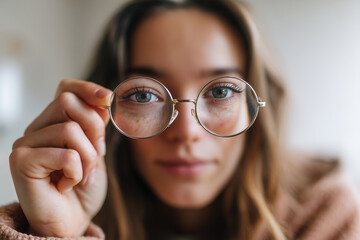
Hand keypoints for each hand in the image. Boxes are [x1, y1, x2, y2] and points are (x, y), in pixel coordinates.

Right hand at [9, 79, 111, 236]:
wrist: (72, 221)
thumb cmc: (83, 188)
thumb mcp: (96, 150)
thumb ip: (96, 125)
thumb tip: (104, 99)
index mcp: (54, 122)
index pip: (65, 89)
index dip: (87, 89)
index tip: (108, 98)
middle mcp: (36, 129)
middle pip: (68, 103)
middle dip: (94, 130)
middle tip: (94, 155)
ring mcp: (25, 144)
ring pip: (70, 129)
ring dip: (87, 157)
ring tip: (80, 175)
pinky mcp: (21, 162)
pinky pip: (66, 154)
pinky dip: (76, 172)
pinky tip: (66, 184)